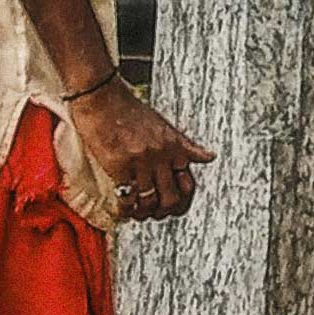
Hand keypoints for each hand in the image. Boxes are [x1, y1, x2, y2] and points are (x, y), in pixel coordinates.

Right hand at [66, 76, 217, 221]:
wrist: (103, 100)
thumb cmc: (131, 112)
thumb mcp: (165, 126)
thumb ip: (185, 146)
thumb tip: (210, 157)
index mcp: (174, 146)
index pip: (189, 184)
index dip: (184, 202)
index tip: (175, 208)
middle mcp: (161, 156)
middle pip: (172, 198)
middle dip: (164, 212)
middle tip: (155, 214)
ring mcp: (141, 162)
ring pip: (150, 202)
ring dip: (144, 214)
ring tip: (137, 214)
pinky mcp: (119, 167)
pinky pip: (127, 198)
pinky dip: (125, 210)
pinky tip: (123, 210)